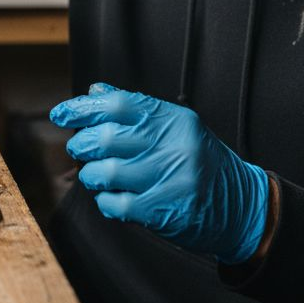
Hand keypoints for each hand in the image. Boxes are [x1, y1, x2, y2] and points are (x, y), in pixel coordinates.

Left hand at [50, 83, 269, 264]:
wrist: (242, 207)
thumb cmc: (202, 164)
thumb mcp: (177, 127)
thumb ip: (136, 110)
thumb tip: (95, 91)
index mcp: (174, 120)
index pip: (118, 104)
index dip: (83, 107)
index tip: (61, 114)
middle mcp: (173, 145)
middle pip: (106, 138)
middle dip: (83, 145)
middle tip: (81, 150)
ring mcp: (170, 178)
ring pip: (105, 172)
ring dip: (91, 176)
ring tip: (96, 176)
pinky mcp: (165, 210)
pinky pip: (116, 204)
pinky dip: (106, 201)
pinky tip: (113, 198)